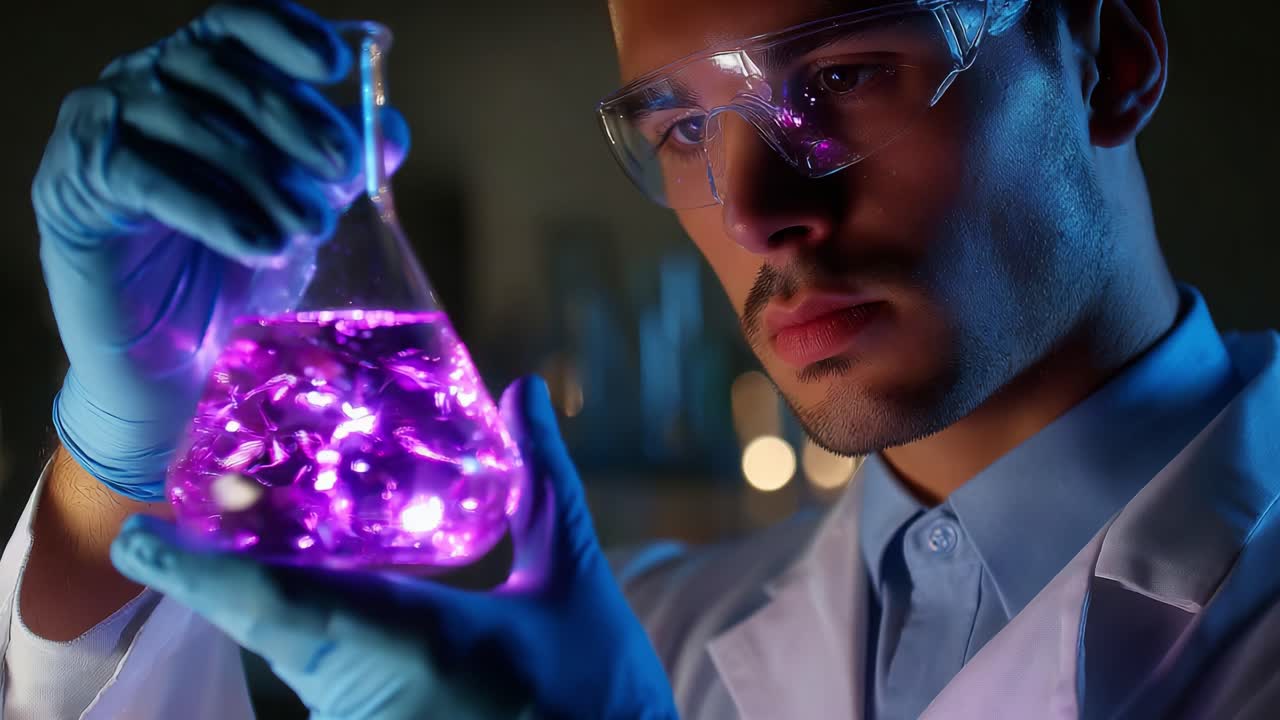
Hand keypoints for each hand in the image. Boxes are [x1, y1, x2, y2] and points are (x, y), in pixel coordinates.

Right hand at [33, 0, 408, 500]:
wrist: (168, 361)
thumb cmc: (229, 273)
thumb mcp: (296, 212)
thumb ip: (338, 169)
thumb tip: (391, 129)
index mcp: (194, 77)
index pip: (233, 23)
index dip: (283, 32)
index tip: (335, 65)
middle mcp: (139, 87)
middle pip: (217, 70)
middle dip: (290, 118)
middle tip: (341, 170)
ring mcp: (98, 131)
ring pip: (186, 122)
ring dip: (261, 174)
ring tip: (308, 227)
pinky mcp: (72, 187)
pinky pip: (147, 180)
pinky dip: (214, 210)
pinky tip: (260, 245)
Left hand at [111, 376, 679, 719]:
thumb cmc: (600, 695)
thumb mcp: (575, 584)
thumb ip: (545, 485)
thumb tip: (522, 392)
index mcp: (418, 640)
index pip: (281, 603)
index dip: (202, 573)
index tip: (139, 539)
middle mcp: (369, 698)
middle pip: (268, 630)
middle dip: (221, 574)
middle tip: (191, 511)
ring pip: (290, 663)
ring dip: (259, 606)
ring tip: (238, 537)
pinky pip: (321, 687)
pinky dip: (302, 641)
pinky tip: (312, 596)